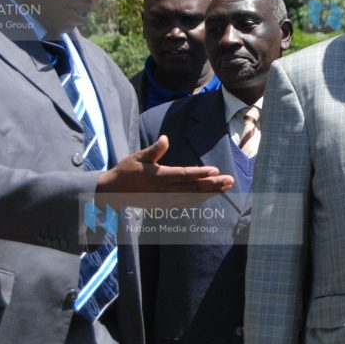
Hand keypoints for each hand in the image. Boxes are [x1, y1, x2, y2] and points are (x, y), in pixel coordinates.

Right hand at [96, 136, 233, 202]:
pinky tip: (212, 195)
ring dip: (211, 192)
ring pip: (193, 197)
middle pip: (193, 188)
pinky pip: (187, 203)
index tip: (216, 170)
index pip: (184, 175)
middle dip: (214, 184)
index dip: (201, 173)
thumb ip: (154, 150)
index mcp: (158, 176)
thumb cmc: (126, 170)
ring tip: (227, 187)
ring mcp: (166, 199)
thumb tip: (166, 138)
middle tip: (230, 180)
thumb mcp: (137, 157)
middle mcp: (164, 190)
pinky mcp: (165, 205)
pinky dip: (200, 199)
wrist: (113, 192)